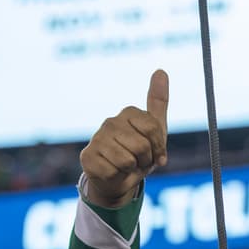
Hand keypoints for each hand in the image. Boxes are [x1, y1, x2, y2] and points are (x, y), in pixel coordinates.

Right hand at [78, 70, 169, 208]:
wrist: (121, 178)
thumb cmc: (140, 154)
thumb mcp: (156, 130)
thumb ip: (158, 101)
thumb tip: (161, 70)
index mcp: (128, 113)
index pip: (153, 130)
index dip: (159, 147)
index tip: (155, 151)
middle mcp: (110, 122)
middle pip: (142, 145)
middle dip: (146, 159)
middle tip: (140, 160)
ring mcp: (96, 138)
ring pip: (128, 159)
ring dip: (133, 169)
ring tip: (128, 166)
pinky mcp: (87, 157)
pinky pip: (114, 171)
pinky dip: (119, 176)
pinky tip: (114, 171)